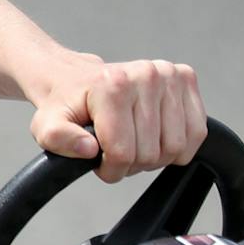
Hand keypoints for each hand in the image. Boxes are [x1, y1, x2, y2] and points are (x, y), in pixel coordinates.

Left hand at [30, 54, 207, 183]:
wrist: (76, 79)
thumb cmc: (65, 104)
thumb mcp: (46, 126)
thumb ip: (58, 140)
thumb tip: (89, 148)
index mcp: (112, 86)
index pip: (122, 152)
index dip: (110, 170)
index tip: (99, 163)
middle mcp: (146, 75)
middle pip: (151, 152)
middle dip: (131, 164)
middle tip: (115, 153)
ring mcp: (169, 75)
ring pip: (176, 147)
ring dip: (155, 158)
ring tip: (133, 145)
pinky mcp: (186, 79)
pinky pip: (197, 132)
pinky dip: (178, 146)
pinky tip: (155, 138)